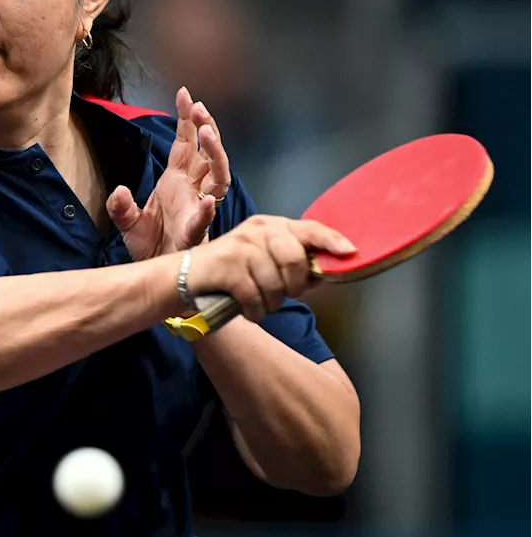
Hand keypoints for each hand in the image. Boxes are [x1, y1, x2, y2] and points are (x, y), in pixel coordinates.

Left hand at [107, 87, 229, 260]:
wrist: (154, 275)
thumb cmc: (149, 247)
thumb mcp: (127, 223)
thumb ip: (121, 206)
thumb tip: (120, 191)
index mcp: (177, 180)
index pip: (185, 143)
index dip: (187, 119)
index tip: (185, 94)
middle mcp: (192, 190)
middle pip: (206, 153)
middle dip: (206, 129)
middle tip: (199, 109)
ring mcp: (198, 209)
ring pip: (217, 177)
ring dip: (214, 155)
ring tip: (206, 133)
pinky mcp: (196, 233)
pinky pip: (205, 220)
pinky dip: (207, 210)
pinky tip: (207, 201)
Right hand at [184, 215, 355, 321]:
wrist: (186, 278)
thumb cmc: (231, 272)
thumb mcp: (263, 260)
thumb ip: (293, 264)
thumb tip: (323, 273)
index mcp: (271, 225)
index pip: (309, 229)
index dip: (331, 241)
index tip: (350, 252)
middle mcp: (257, 230)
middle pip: (295, 260)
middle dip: (293, 286)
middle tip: (280, 293)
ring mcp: (242, 246)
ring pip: (276, 285)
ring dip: (270, 303)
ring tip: (257, 301)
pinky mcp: (228, 266)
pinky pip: (256, 297)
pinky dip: (254, 311)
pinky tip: (247, 309)